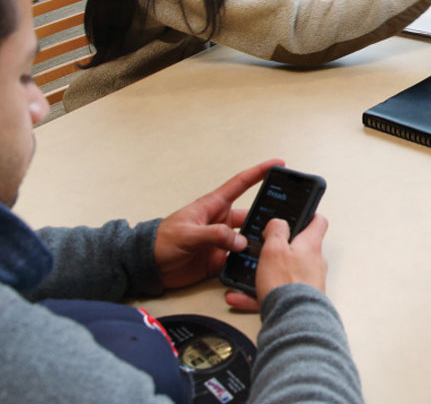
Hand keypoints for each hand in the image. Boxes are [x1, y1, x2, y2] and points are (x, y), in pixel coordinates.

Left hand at [154, 158, 283, 290]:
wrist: (146, 267)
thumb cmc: (160, 242)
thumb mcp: (187, 234)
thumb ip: (214, 235)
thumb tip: (240, 242)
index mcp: (213, 206)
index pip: (241, 184)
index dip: (259, 172)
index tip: (278, 164)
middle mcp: (221, 221)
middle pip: (252, 215)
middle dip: (268, 217)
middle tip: (285, 221)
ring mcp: (221, 241)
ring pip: (249, 239)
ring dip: (259, 243)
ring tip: (272, 247)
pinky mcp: (219, 260)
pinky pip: (240, 260)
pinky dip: (248, 263)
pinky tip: (257, 266)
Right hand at [225, 215, 328, 310]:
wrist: (293, 319)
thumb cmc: (287, 283)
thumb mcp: (274, 248)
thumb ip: (276, 230)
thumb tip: (278, 222)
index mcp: (310, 244)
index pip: (318, 222)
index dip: (308, 216)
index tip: (299, 216)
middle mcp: (314, 262)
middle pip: (301, 248)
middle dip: (283, 247)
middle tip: (267, 247)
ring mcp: (308, 282)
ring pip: (285, 272)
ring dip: (266, 273)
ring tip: (248, 276)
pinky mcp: (300, 299)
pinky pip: (277, 292)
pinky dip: (259, 294)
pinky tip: (240, 296)